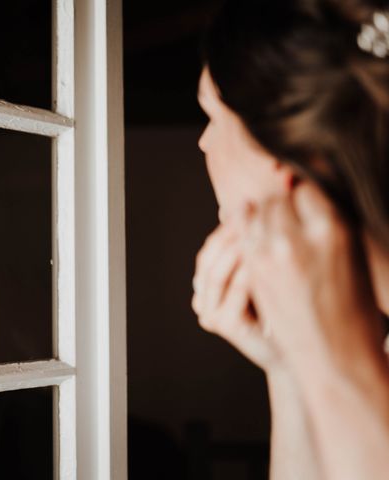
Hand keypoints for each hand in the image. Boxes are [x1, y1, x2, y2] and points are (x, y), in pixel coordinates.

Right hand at [192, 217, 281, 371]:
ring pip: (217, 274)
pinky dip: (248, 273)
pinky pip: (234, 292)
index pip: (209, 250)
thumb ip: (248, 245)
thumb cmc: (279, 310)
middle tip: (251, 217)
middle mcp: (203, 300)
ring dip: (236, 250)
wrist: (290, 351)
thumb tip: (236, 206)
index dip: (226, 230)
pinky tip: (264, 259)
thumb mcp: (262, 272)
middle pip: (208, 259)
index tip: (248, 210)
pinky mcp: (226, 325)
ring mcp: (210, 314)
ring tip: (256, 233)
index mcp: (206, 286)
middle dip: (229, 236)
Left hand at [240, 181, 385, 379]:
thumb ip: (329, 219)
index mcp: (333, 229)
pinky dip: (247, 228)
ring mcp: (268, 253)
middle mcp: (297, 237)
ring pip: (256, 211)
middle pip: (279, 197)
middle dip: (286, 203)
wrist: (334, 355)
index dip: (308, 192)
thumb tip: (301, 186)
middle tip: (292, 214)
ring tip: (277, 226)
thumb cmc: (354, 306)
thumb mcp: (354, 255)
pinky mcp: (252, 269)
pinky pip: (242, 232)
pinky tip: (256, 234)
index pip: (309, 185)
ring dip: (265, 214)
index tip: (307, 197)